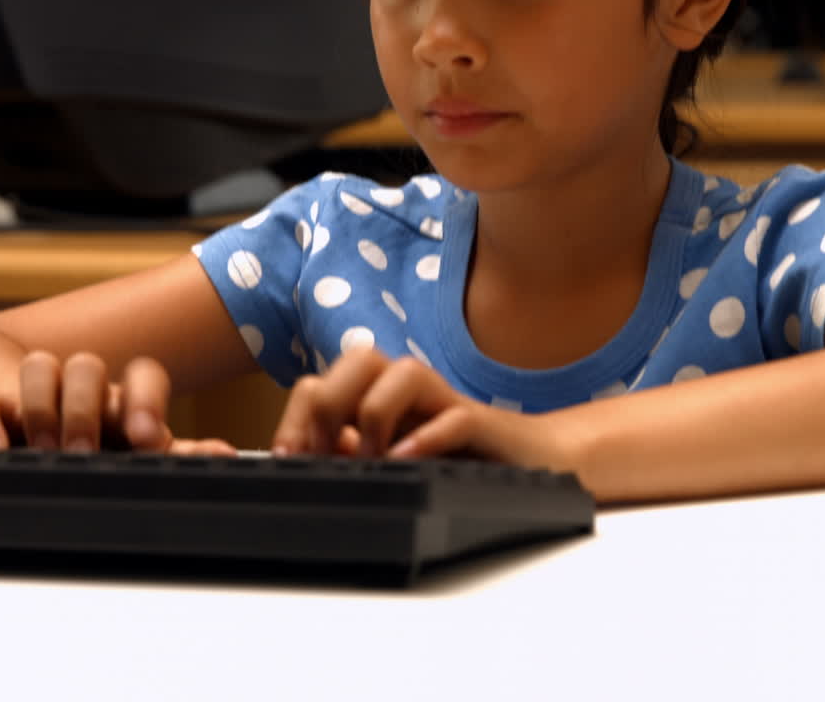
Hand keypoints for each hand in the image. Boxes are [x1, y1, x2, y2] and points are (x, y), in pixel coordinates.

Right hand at [0, 351, 234, 454]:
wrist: (23, 442)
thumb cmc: (95, 452)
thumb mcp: (134, 459)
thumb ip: (176, 457)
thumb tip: (227, 456)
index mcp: (124, 405)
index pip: (144, 375)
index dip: (145, 400)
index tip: (145, 438)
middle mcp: (83, 393)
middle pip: (88, 365)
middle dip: (85, 408)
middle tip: (83, 451)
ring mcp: (37, 398)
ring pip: (41, 366)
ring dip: (42, 407)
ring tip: (44, 449)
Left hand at [271, 348, 573, 471]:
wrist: (535, 465)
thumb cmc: (458, 464)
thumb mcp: (390, 466)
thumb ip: (353, 458)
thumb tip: (304, 465)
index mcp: (380, 398)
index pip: (322, 383)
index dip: (296, 417)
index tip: (289, 461)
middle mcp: (409, 392)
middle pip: (358, 359)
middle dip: (329, 405)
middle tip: (326, 455)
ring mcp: (446, 403)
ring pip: (400, 372)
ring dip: (374, 414)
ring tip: (373, 460)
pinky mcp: (483, 426)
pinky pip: (453, 417)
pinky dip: (424, 439)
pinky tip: (407, 463)